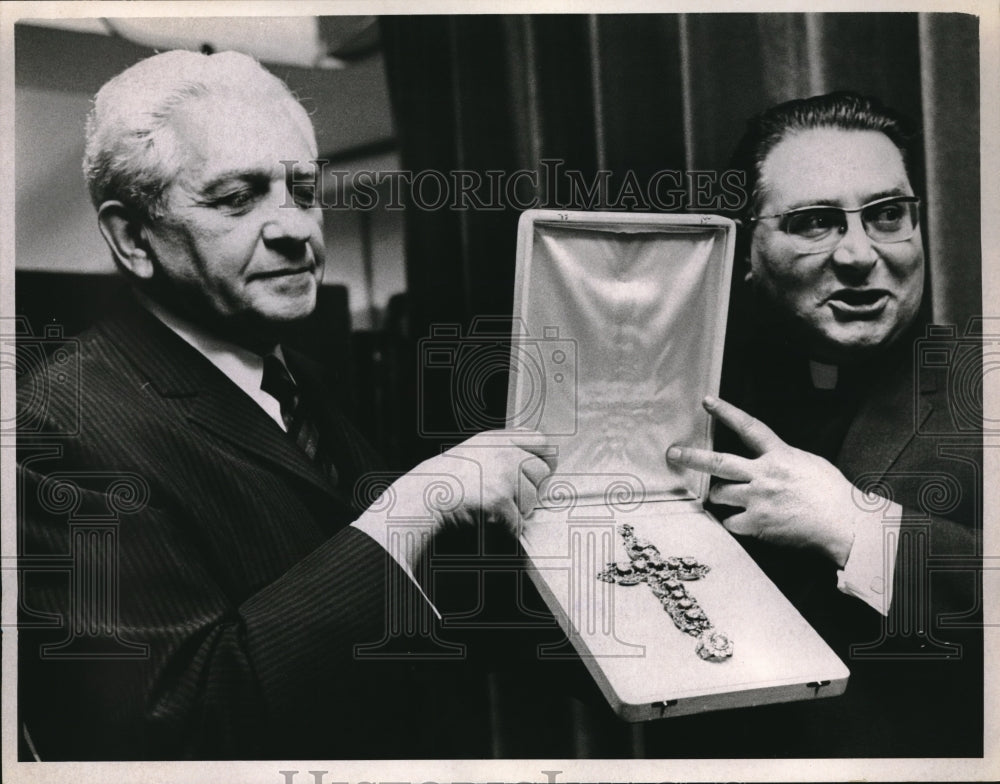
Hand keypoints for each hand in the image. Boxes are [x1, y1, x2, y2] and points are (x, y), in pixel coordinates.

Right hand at [354, 430, 556, 570]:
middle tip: (506, 495)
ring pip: (533, 500)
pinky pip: (518, 521)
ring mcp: (504, 477)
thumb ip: (506, 450)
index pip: (542, 441)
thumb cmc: (448, 478)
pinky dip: (506, 526)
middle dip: (530, 488)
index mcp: (499, 439)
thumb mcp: (477, 450)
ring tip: (491, 506)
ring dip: (517, 509)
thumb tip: (540, 463)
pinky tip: (487, 518)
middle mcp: (505, 453)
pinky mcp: (500, 501)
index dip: (545, 459)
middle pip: (542, 472)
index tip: (539, 472)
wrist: (424, 497)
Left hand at [665, 396, 858, 566]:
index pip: (749, 427)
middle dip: (692, 457)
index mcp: (779, 456)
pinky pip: (730, 522)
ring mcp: (757, 500)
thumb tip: (768, 459)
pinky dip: (733, 522)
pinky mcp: (756, 524)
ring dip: (720, 495)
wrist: (844, 524)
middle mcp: (764, 475)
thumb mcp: (808, 463)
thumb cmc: (832, 495)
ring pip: (720, 493)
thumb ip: (782, 459)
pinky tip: (743, 523)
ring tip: (727, 497)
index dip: (727, 412)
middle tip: (673, 453)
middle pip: (718, 462)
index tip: (707, 401)